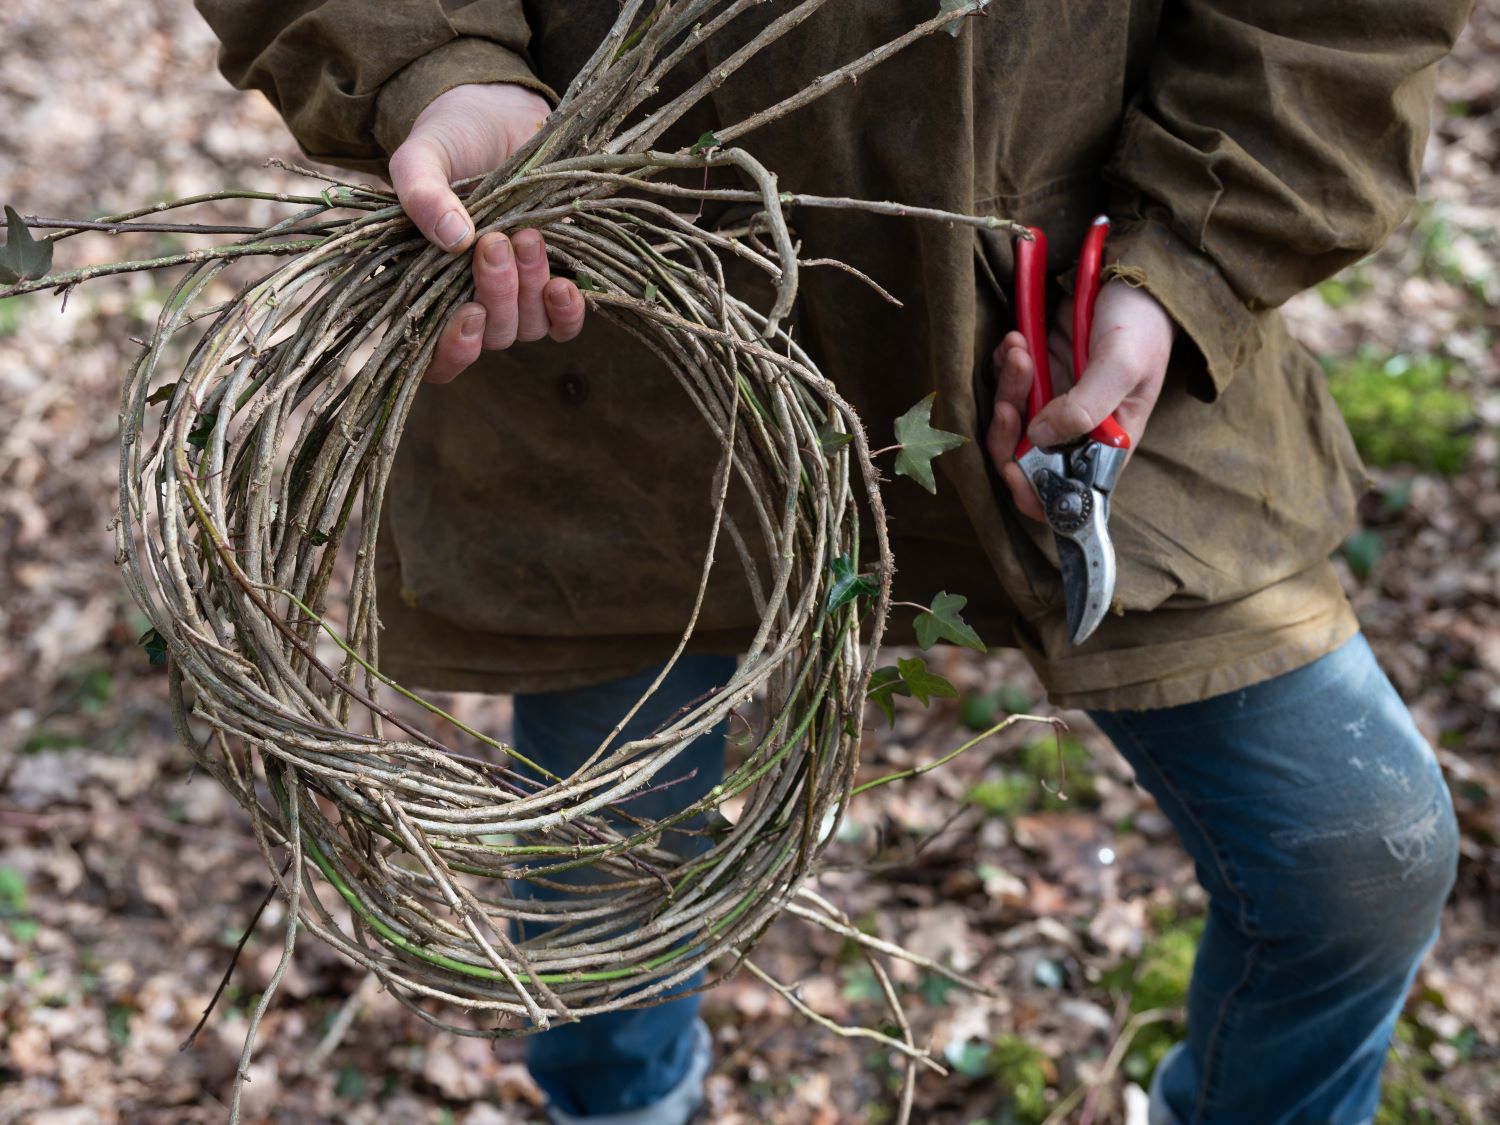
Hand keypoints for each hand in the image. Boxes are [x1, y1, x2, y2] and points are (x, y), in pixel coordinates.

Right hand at [388, 83, 584, 383]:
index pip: (434, 356)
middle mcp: (468, 300)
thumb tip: (454, 240)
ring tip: (527, 236)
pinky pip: (563, 324)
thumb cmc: (450, 139)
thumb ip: (421, 193)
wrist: (499, 115)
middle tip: (497, 241)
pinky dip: (566, 312)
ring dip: (530, 289)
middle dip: (497, 295)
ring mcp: (514, 295)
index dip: (452, 352)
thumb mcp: (423, 157)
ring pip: (526, 328)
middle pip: (490, 336)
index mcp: (423, 286)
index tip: (470, 315)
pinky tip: (565, 285)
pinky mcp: (550, 282)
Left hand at [985, 280, 1174, 520]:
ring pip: (1010, 418)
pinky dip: (1004, 365)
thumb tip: (1039, 437)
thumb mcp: (1122, 366)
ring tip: (1020, 349)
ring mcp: (1055, 401)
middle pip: (1023, 456)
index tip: (1012, 469)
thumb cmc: (1141, 324)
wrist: (1132, 274)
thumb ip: (1085, 407)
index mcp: (1107, 443)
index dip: (1032, 490)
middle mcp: (1077, 429)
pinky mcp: (1039, 373)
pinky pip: (1006, 383)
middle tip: (1012, 394)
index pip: (1063, 489)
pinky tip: (1017, 340)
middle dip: (1008, 429)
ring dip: (1007, 387)